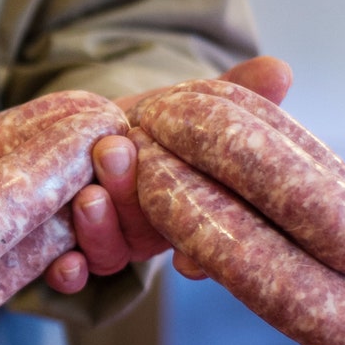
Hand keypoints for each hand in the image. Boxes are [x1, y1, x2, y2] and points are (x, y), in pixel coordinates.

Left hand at [42, 55, 292, 293]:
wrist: (98, 124)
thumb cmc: (161, 120)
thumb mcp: (196, 103)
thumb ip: (235, 93)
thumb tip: (279, 69)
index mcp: (198, 207)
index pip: (211, 235)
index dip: (206, 249)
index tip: (193, 258)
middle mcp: (157, 233)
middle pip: (150, 232)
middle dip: (133, 200)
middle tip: (116, 151)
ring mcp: (114, 243)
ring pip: (110, 252)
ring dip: (98, 229)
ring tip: (88, 195)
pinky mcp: (70, 249)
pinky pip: (68, 274)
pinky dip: (67, 274)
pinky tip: (65, 265)